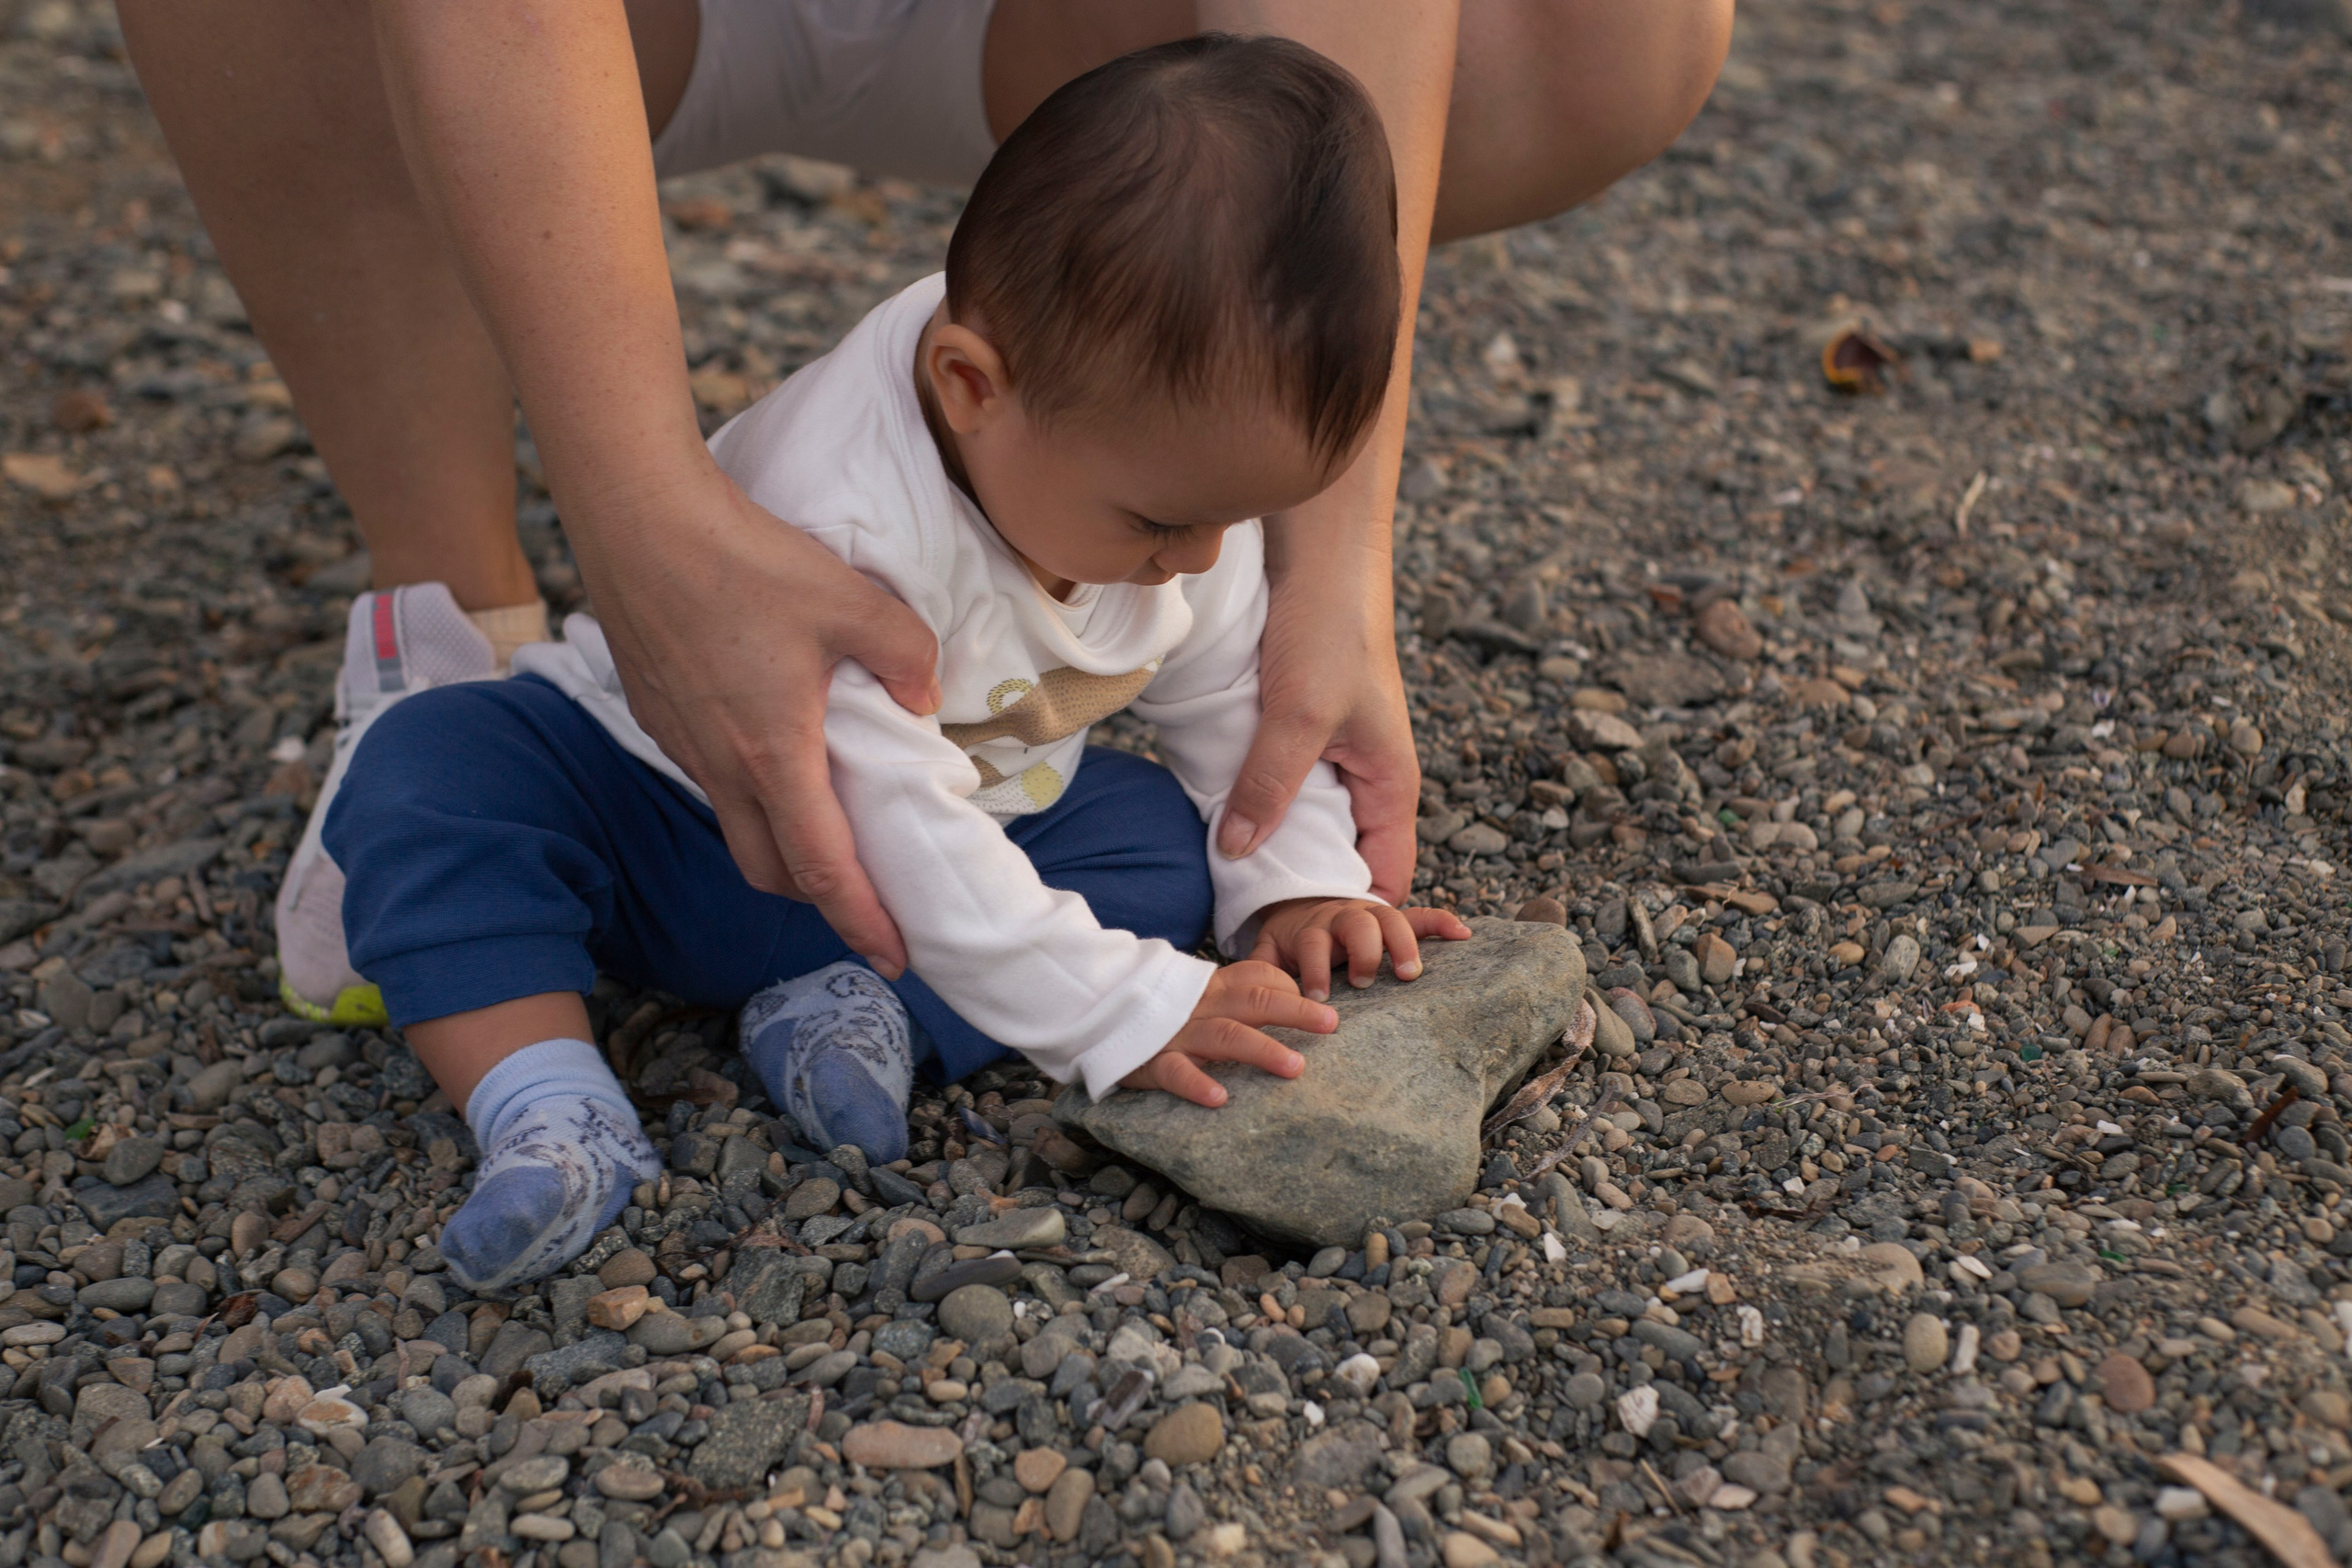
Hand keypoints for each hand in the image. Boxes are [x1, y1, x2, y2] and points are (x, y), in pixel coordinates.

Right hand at [570, 463, 942, 976]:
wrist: (638, 518)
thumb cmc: (744, 558)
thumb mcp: (853, 600)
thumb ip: (906, 652)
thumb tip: (923, 694)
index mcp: (774, 754)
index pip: (821, 867)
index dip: (861, 919)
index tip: (894, 955)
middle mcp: (721, 765)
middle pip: (772, 869)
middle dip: (822, 898)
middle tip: (869, 901)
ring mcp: (682, 743)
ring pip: (738, 825)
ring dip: (784, 844)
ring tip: (830, 828)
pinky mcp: (659, 714)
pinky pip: (711, 778)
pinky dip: (751, 793)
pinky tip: (776, 755)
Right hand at [1121, 960, 1335, 1106]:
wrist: (1096, 1011)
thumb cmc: (1162, 1011)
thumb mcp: (1200, 994)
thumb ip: (1238, 994)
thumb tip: (1289, 999)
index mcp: (1215, 987)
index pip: (1259, 977)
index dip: (1291, 989)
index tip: (1322, 1011)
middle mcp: (1202, 1006)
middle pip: (1254, 1001)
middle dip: (1296, 1011)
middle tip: (1330, 1024)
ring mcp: (1178, 1033)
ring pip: (1225, 1036)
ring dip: (1262, 1050)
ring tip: (1295, 1067)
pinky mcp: (1152, 1061)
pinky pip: (1176, 1072)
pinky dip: (1197, 1083)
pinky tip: (1220, 1098)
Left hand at [1221, 477, 1421, 904]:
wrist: (1318, 553)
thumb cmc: (1330, 629)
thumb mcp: (1298, 715)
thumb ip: (1269, 786)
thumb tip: (1238, 854)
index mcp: (1392, 786)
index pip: (1385, 881)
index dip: (1350, 917)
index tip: (1301, 944)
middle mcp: (1368, 780)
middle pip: (1344, 860)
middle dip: (1306, 893)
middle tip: (1254, 924)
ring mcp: (1334, 758)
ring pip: (1307, 825)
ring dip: (1275, 848)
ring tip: (1233, 885)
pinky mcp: (1300, 735)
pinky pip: (1283, 789)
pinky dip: (1257, 808)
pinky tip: (1221, 822)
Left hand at [1250, 898, 1471, 1000]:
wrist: (1306, 907)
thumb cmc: (1290, 942)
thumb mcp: (1269, 950)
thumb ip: (1258, 966)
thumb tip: (1243, 988)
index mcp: (1312, 929)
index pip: (1313, 944)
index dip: (1315, 969)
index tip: (1317, 997)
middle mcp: (1343, 918)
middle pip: (1357, 925)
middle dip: (1362, 952)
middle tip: (1363, 982)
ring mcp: (1371, 916)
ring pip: (1391, 920)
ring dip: (1402, 944)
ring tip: (1409, 973)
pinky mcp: (1393, 919)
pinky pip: (1421, 915)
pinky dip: (1442, 921)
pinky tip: (1463, 935)